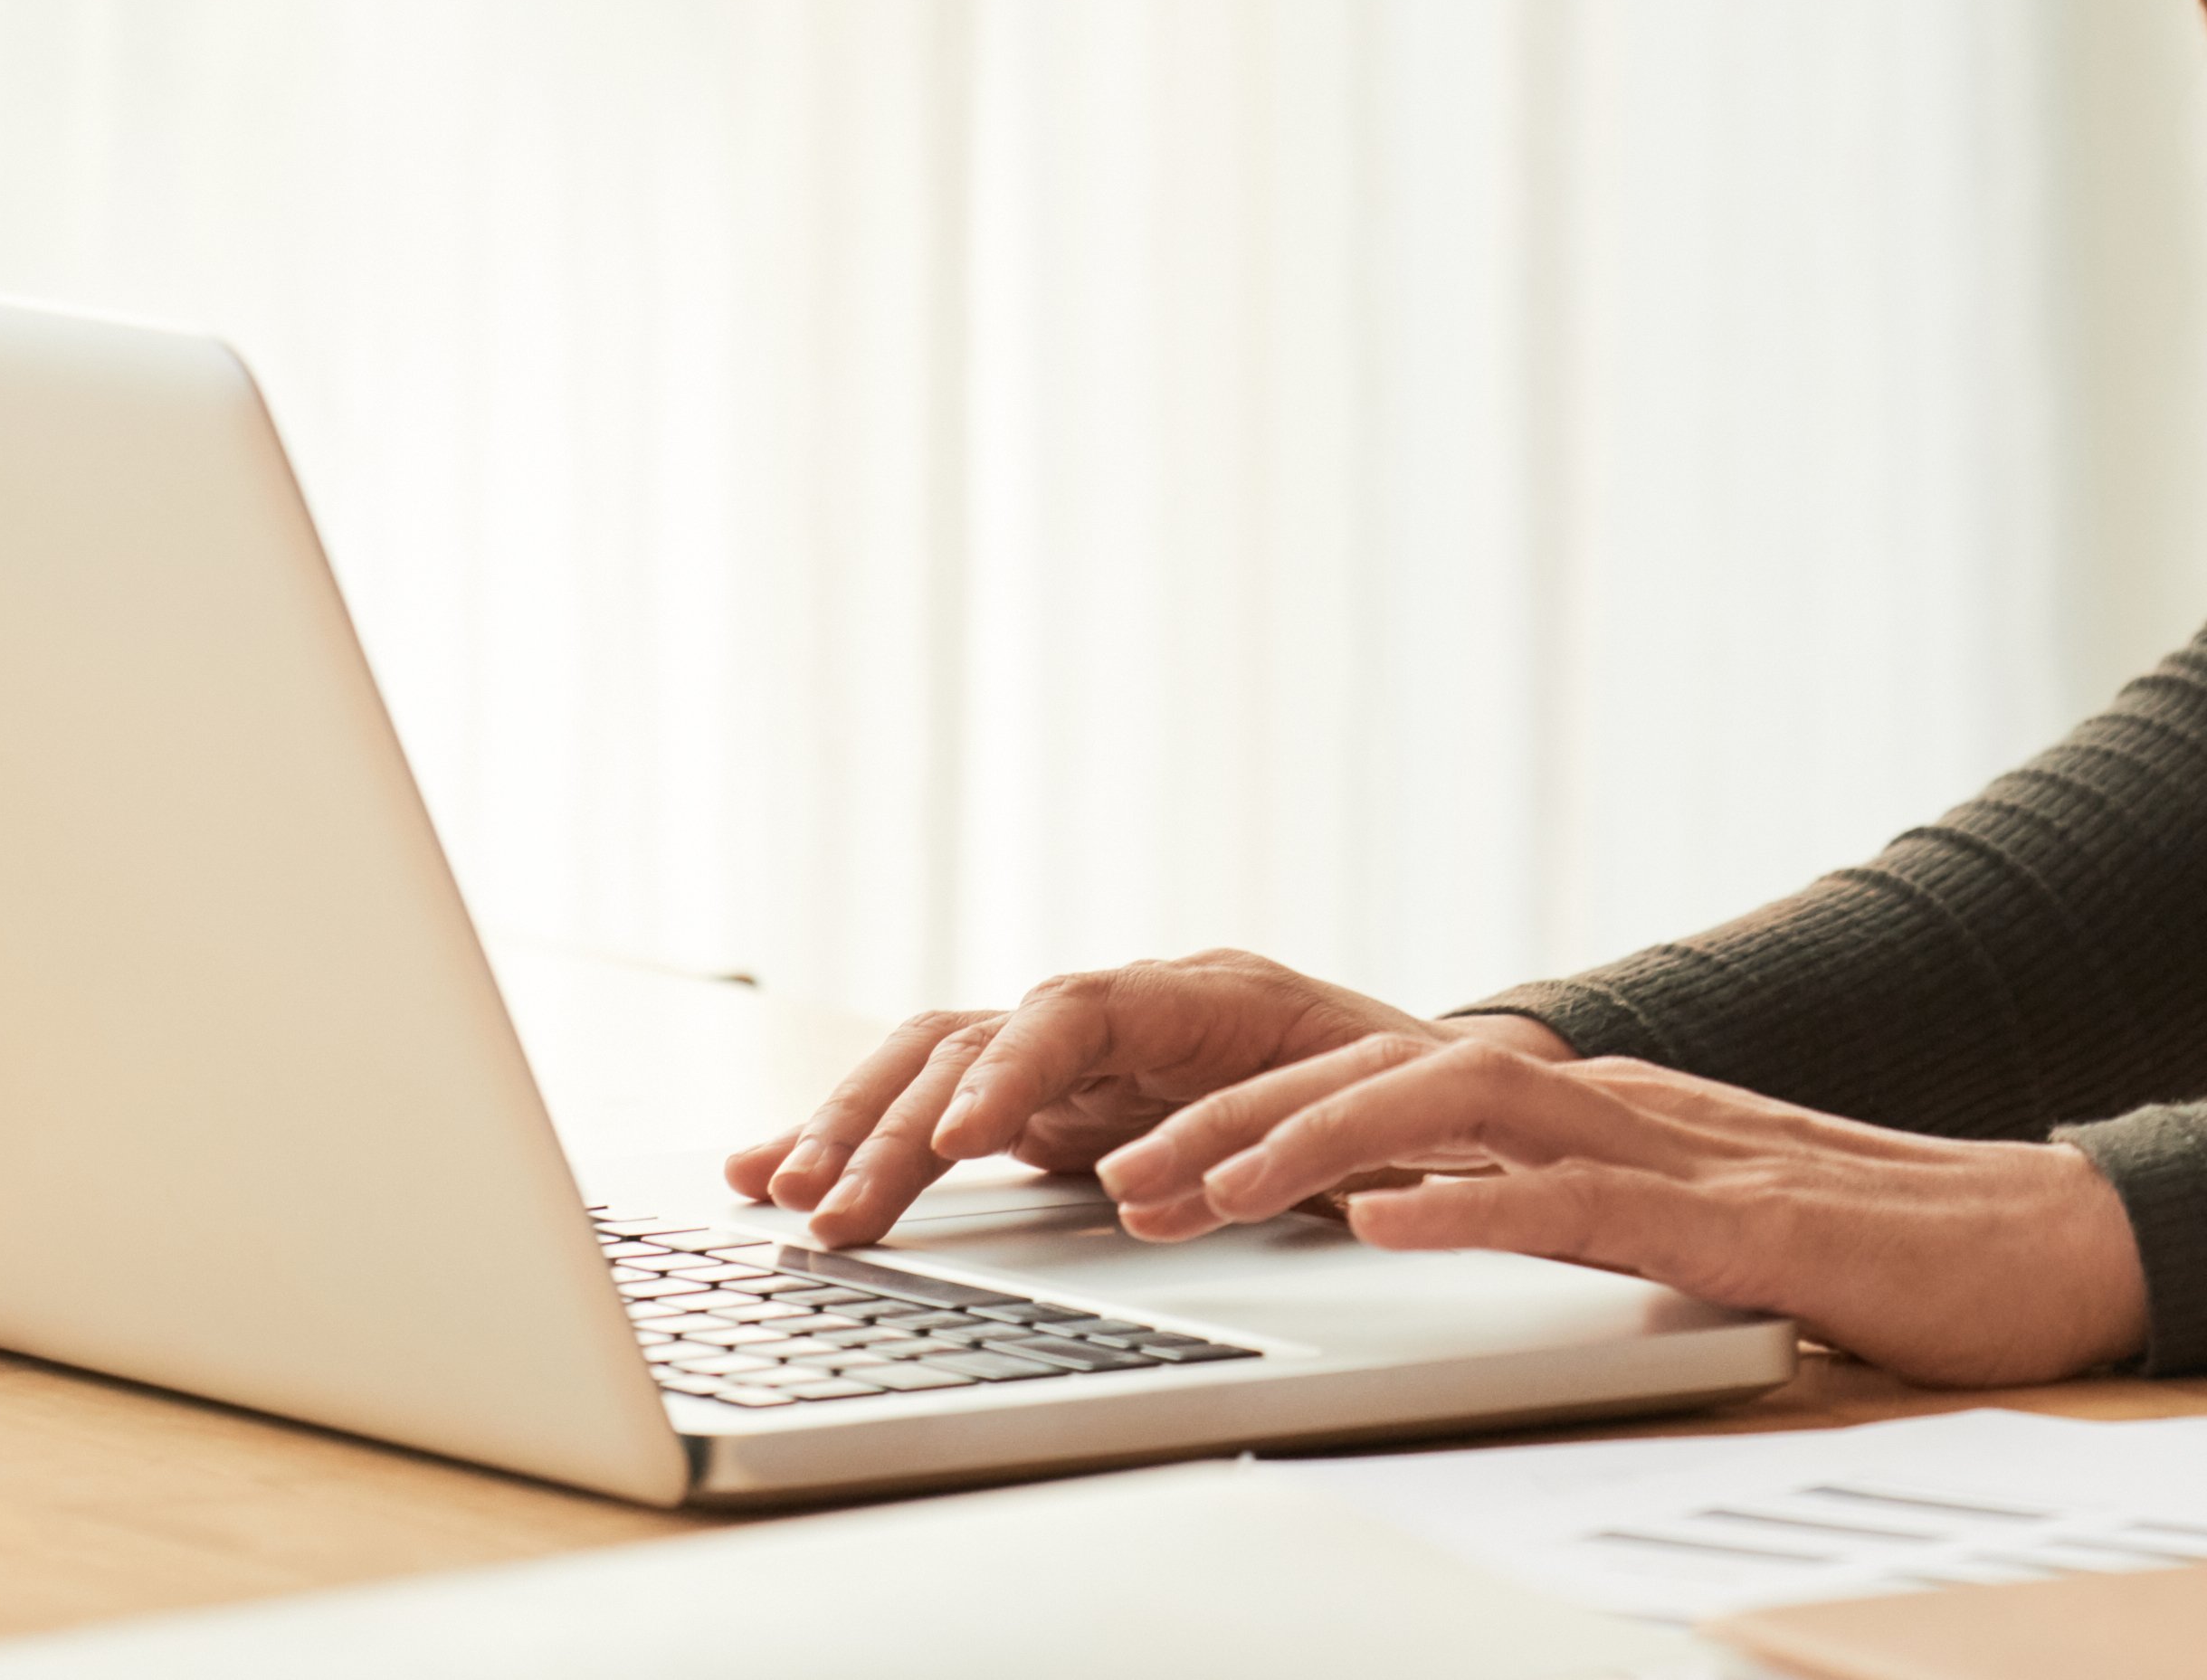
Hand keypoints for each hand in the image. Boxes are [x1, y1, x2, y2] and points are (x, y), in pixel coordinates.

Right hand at [729, 950, 1575, 1248]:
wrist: (1434, 1086)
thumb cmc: (1412, 1099)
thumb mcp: (1378, 1117)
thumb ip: (1294, 1142)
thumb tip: (1179, 1191)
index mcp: (1207, 998)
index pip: (1084, 1009)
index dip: (1015, 1070)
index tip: (963, 1141)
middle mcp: (1124, 1011)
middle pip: (979, 1037)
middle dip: (893, 1123)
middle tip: (827, 1209)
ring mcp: (1076, 1054)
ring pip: (936, 1066)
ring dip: (852, 1128)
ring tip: (778, 1194)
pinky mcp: (1047, 1102)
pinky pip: (934, 1105)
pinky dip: (856, 1135)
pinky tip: (772, 1173)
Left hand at [1092, 1031, 2150, 1386]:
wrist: (2038, 1244)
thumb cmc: (1866, 1254)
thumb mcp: (1672, 1230)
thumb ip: (1564, 1211)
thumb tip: (1421, 1217)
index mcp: (1596, 1107)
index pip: (1395, 1083)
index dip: (1261, 1115)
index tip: (1144, 1163)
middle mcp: (1617, 1101)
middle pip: (1391, 1074)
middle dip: (1238, 1122)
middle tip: (1113, 1178)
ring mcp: (1675, 1146)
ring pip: (1457, 1109)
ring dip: (1311, 1146)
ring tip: (1197, 1188)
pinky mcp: (1734, 1216)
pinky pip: (1578, 1199)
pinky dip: (1470, 1206)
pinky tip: (1380, 1224)